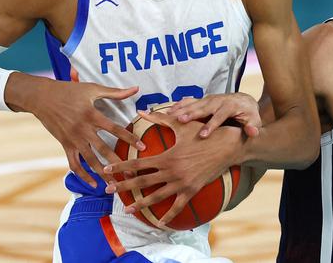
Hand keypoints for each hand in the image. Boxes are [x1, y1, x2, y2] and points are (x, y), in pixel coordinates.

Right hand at [30, 79, 142, 187]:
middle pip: (104, 150)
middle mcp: (83, 130)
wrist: (42, 97)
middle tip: (131, 174)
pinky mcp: (65, 145)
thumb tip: (136, 89)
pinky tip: (94, 184)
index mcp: (92, 115)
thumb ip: (115, 92)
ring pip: (90, 161)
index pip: (115, 129)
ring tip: (115, 184)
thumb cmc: (69, 91)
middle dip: (119, 163)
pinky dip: (83, 176)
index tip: (143, 147)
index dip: (130, 138)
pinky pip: (74, 164)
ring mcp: (73, 139)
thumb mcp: (92, 89)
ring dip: (103, 174)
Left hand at [103, 110, 243, 226]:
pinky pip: (178, 206)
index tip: (106, 171)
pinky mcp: (192, 190)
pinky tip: (159, 222)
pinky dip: (168, 215)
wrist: (226, 146)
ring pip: (157, 197)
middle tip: (108, 190)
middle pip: (142, 182)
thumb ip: (159, 118)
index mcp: (166, 156)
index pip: (138, 163)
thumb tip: (141, 111)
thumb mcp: (180, 125)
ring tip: (127, 209)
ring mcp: (182, 183)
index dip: (121, 167)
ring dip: (140, 204)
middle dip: (123, 186)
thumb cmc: (203, 133)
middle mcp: (172, 171)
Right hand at [167, 92, 261, 137]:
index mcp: (230, 106)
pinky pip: (189, 101)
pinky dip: (178, 105)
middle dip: (191, 114)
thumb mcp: (254, 120)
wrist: (243, 101)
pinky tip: (167, 111)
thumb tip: (253, 132)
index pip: (220, 116)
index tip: (203, 135)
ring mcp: (208, 99)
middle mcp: (217, 101)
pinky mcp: (202, 100)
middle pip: (203, 108)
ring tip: (168, 115)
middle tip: (179, 121)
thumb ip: (253, 127)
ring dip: (181, 109)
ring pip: (193, 103)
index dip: (212, 125)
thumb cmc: (248, 115)